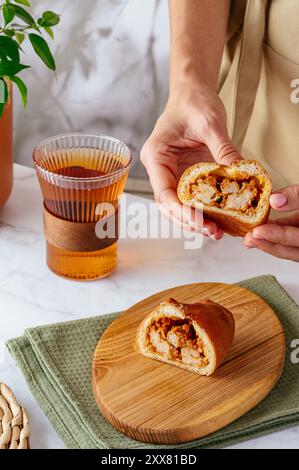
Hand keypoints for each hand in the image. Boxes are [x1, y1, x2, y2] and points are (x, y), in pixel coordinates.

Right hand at [141, 85, 241, 238]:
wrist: (193, 93)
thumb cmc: (193, 102)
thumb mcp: (210, 123)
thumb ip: (223, 149)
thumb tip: (240, 174)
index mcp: (156, 156)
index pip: (163, 192)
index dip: (179, 210)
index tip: (198, 221)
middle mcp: (160, 169)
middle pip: (169, 205)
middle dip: (189, 221)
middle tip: (211, 231)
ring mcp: (172, 173)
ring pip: (179, 205)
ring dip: (196, 220)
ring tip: (216, 231)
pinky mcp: (185, 175)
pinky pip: (192, 197)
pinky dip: (204, 209)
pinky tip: (218, 218)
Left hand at [244, 185, 298, 261]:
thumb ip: (297, 195)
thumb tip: (274, 200)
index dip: (278, 236)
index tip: (257, 231)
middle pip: (293, 251)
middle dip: (269, 245)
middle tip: (248, 239)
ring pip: (292, 249)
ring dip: (271, 244)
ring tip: (250, 238)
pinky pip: (293, 241)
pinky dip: (278, 237)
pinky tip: (262, 232)